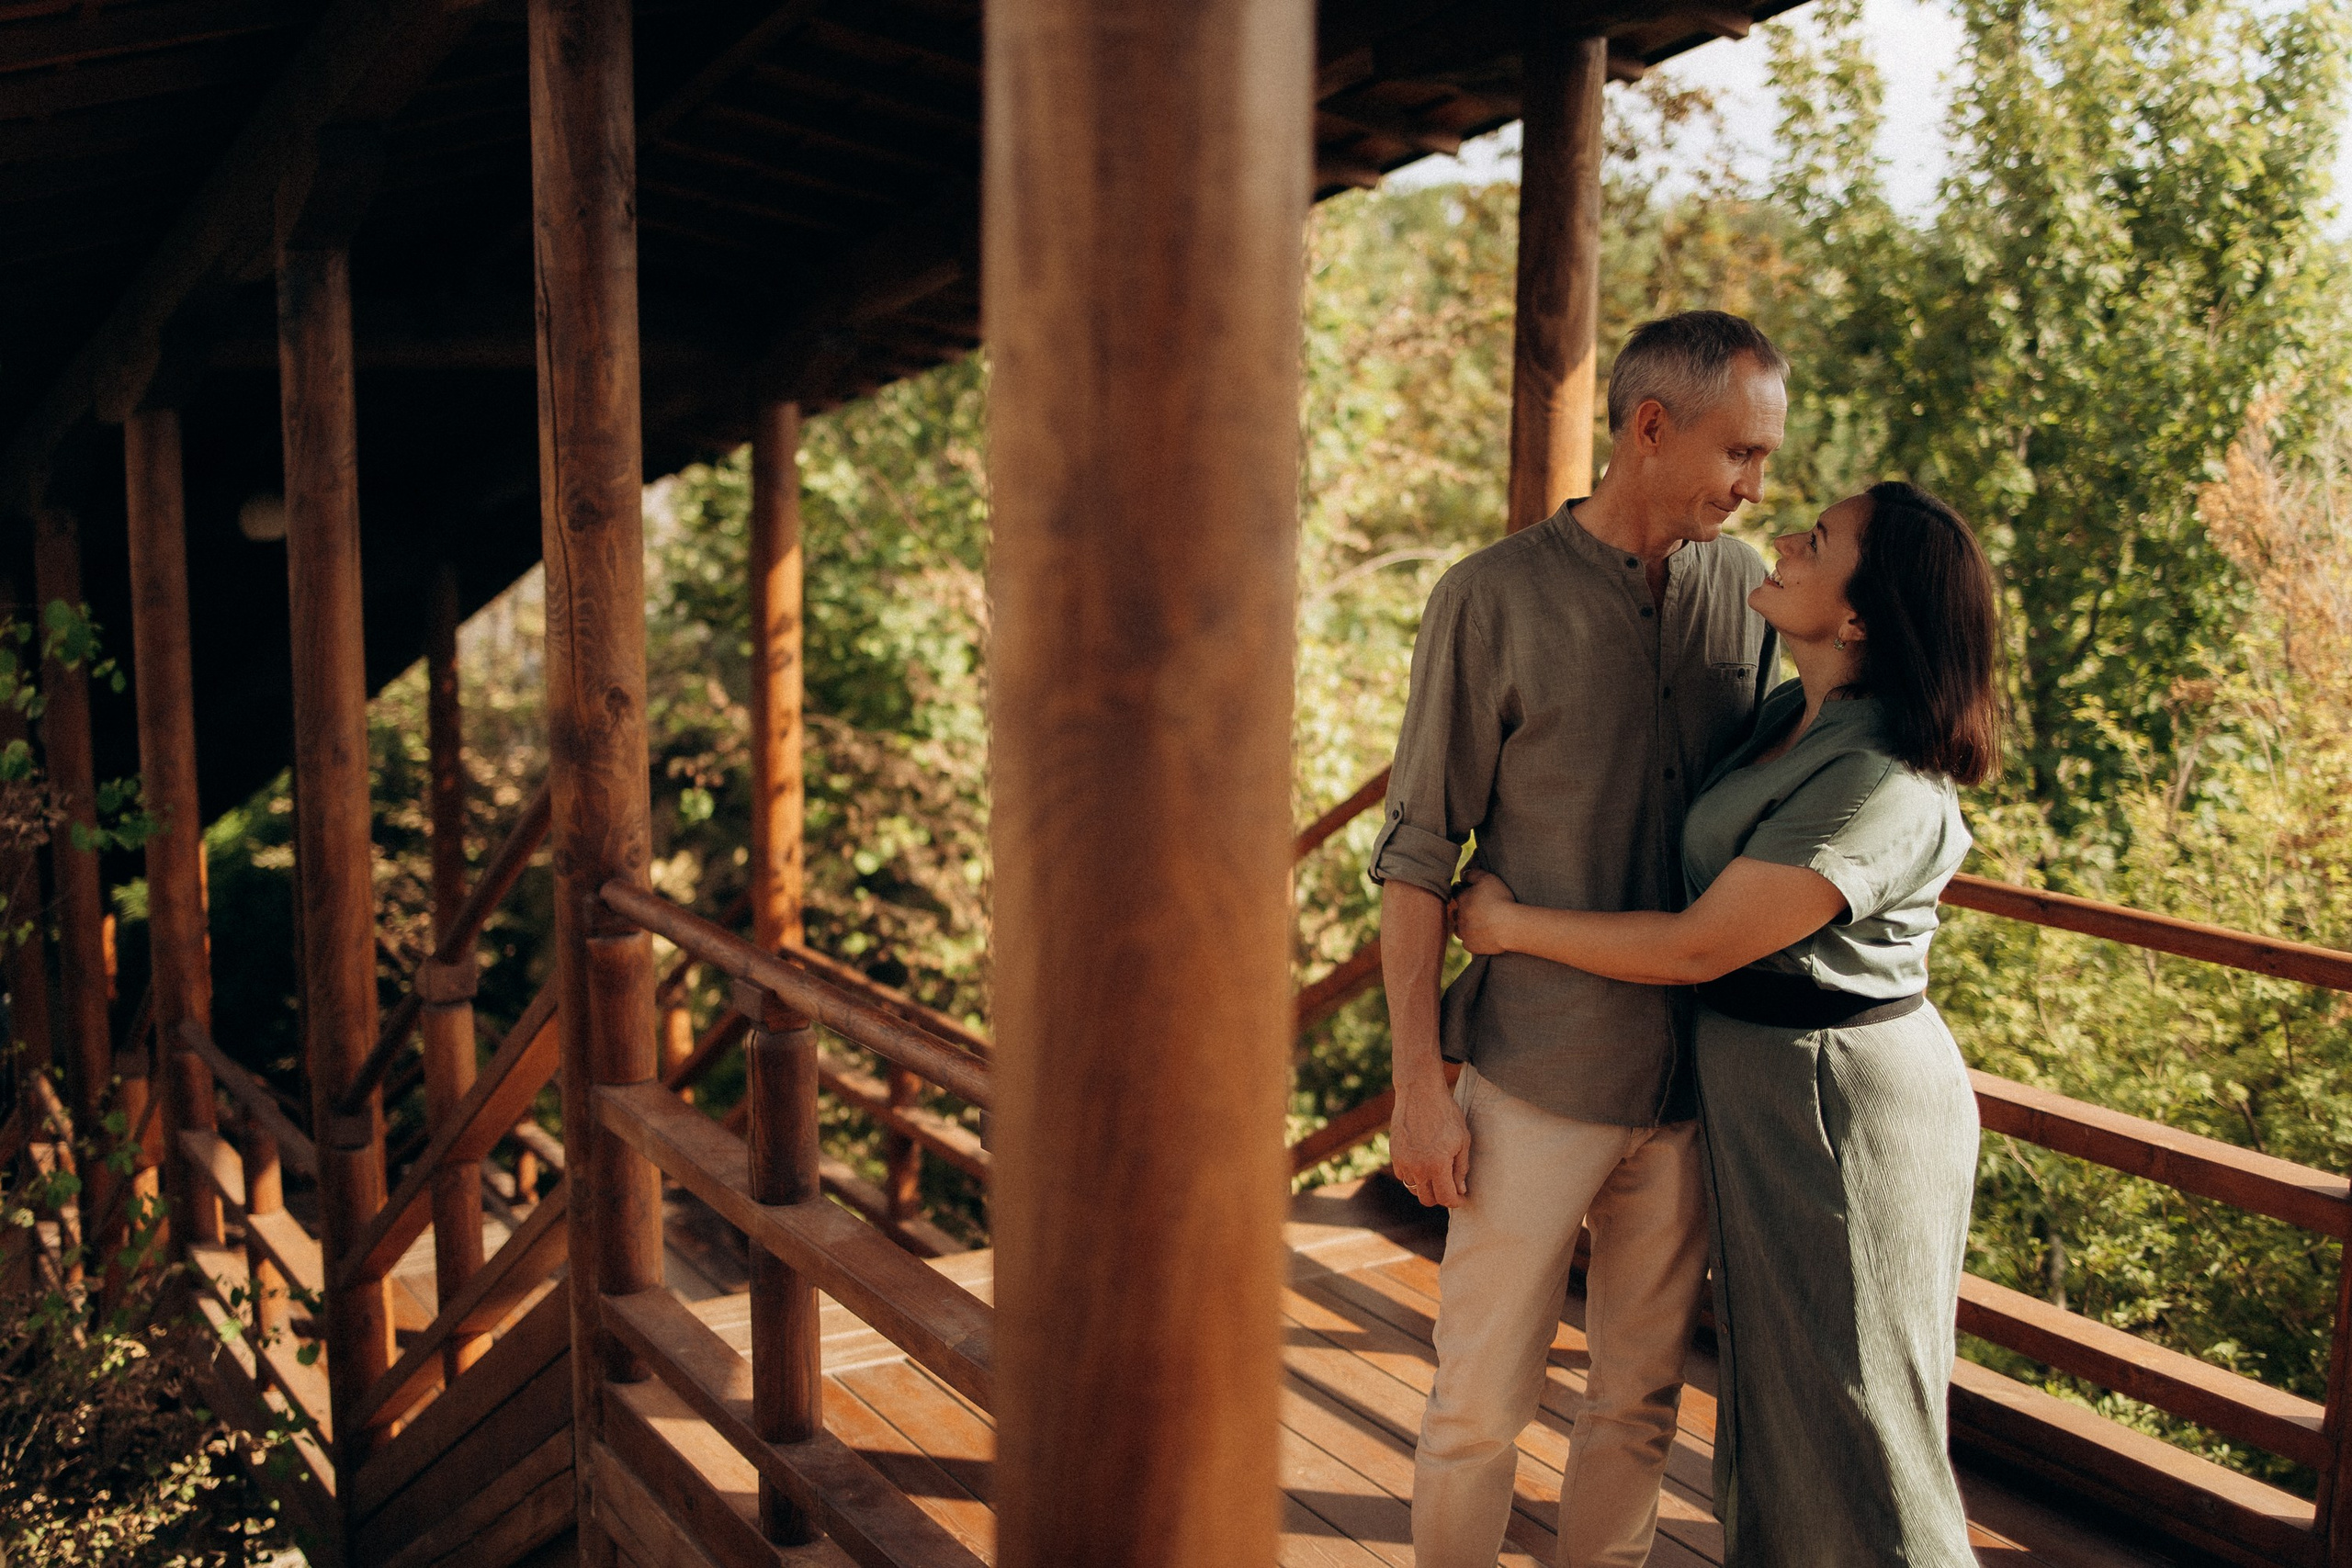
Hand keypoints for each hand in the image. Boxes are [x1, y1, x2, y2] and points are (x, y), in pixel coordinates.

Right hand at [1390, 1077, 1469, 1207]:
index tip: (1461, 1198)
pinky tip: (1422, 1165)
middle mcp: (1418, 1167)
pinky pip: (1403, 1175)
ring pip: (1413, 1189)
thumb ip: (1461, 1168)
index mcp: (1438, 1165)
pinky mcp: (1394, 1154)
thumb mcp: (1462, 1140)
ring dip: (1426, 1187)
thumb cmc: (1446, 1114)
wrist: (1420, 1093)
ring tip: (1436, 1176)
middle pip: (1427, 1199)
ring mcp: (1403, 1161)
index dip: (1456, 1202)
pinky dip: (1413, 1176)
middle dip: (1441, 1198)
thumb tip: (1461, 1190)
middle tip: (1449, 1189)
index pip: (1446, 1198)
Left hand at [1450, 869, 1519, 955]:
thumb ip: (1473, 873)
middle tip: (1476, 909)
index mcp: (1462, 899)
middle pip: (1455, 911)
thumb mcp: (1488, 879)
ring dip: (1465, 926)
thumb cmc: (1500, 900)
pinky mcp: (1470, 945)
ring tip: (1479, 924)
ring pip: (1459, 928)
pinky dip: (1474, 939)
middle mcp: (1459, 916)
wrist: (1509, 926)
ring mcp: (1464, 932)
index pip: (1456, 892)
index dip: (1462, 890)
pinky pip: (1468, 942)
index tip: (1469, 892)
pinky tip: (1484, 936)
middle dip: (1463, 910)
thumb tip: (1463, 874)